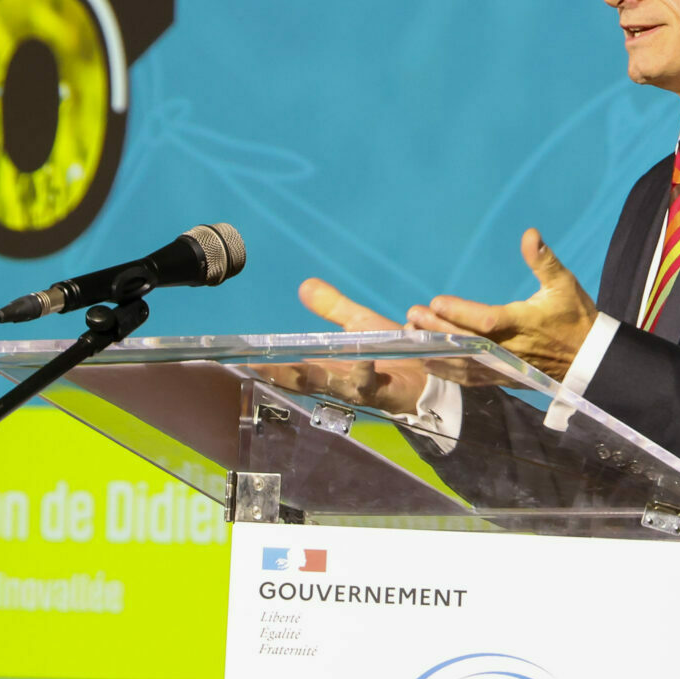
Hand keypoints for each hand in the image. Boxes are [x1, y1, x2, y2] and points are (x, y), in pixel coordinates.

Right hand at [256, 278, 428, 415]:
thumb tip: (306, 286)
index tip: (243, 359)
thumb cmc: (396, 353)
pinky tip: (363, 359)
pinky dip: (366, 372)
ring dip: (319, 377)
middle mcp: (344, 382)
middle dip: (282, 375)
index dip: (270, 365)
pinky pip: (375, 385)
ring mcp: (365, 390)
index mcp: (333, 367)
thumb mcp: (361, 325)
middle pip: (307, 382)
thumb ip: (334, 309)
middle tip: (257, 368)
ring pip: (337, 386)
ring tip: (296, 369)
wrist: (436, 373)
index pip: (295, 368)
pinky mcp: (389, 393)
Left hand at [405, 229, 599, 384]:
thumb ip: (544, 261)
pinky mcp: (505, 378)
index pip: (486, 320)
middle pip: (468, 342)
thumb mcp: (564, 284)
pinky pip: (472, 378)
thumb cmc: (576, 317)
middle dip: (437, 329)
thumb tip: (530, 234)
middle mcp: (511, 348)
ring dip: (437, 352)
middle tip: (411, 316)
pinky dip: (449, 372)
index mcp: (523, 323)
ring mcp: (506, 367)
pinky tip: (429, 363)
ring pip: (465, 363)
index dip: (460, 313)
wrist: (591, 359)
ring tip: (412, 338)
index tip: (436, 302)